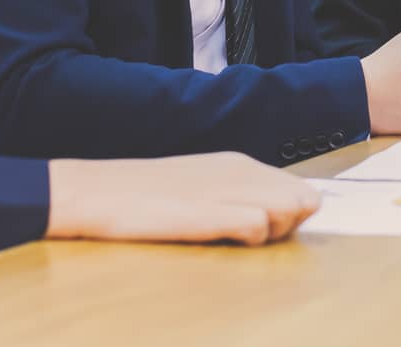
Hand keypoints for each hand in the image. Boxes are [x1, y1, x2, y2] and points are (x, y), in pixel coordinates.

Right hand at [45, 152, 320, 244]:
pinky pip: (258, 224)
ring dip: (275, 231)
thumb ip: (238, 197)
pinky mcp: (211, 210)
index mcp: (240, 163)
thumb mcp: (199, 188)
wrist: (96, 193)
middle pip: (304, 201)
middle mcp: (241, 170)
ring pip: (290, 210)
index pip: (301, 190)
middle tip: (250, 237)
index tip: (265, 229)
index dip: (292, 216)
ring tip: (235, 236)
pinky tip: (222, 237)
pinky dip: (251, 237)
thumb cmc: (144, 198)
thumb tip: (276, 217)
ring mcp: (227, 188)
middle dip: (291, 225)